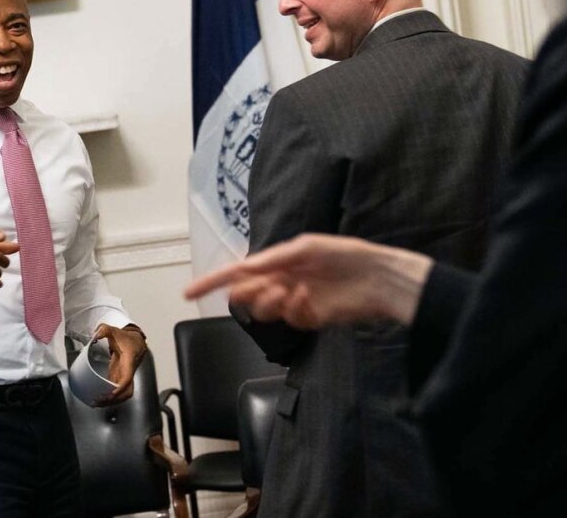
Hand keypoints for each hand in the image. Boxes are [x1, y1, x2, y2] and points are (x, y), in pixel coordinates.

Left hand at [92, 323, 146, 405]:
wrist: (136, 342)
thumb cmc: (127, 339)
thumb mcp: (115, 331)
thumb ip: (105, 330)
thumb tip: (96, 333)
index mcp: (128, 362)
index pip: (127, 378)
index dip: (120, 388)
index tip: (111, 394)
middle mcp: (128, 372)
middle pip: (126, 392)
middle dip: (114, 400)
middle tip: (100, 401)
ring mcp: (124, 376)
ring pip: (123, 394)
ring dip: (112, 401)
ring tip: (97, 403)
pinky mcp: (120, 378)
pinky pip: (117, 391)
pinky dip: (110, 397)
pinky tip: (100, 399)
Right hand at [184, 233, 432, 328]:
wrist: (378, 277)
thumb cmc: (345, 254)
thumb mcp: (305, 247)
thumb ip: (273, 259)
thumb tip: (243, 269)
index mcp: (278, 261)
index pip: (238, 272)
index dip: (212, 281)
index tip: (188, 292)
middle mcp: (283, 280)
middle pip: (248, 295)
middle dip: (248, 294)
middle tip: (264, 287)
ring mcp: (296, 301)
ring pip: (265, 311)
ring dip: (271, 302)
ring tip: (289, 291)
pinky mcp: (312, 318)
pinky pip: (290, 319)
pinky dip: (294, 309)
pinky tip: (308, 297)